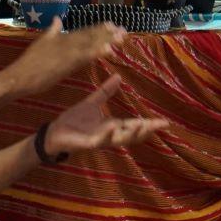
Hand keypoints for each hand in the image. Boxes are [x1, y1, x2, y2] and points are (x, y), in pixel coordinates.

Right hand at [9, 20, 125, 94]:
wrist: (19, 76)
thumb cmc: (29, 63)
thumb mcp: (41, 42)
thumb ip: (52, 30)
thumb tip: (57, 18)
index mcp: (61, 37)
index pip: (84, 31)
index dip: (99, 28)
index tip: (113, 25)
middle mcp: (66, 42)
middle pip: (90, 36)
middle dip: (108, 33)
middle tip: (124, 31)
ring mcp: (66, 52)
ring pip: (90, 44)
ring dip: (106, 40)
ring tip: (121, 37)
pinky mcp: (66, 63)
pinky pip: (85, 57)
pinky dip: (97, 52)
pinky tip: (108, 51)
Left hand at [40, 76, 170, 157]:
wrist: (54, 132)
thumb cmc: (73, 120)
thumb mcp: (92, 103)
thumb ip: (106, 92)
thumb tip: (119, 77)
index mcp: (111, 125)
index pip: (134, 125)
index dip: (150, 124)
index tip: (165, 122)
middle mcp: (109, 134)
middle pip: (133, 135)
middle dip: (147, 130)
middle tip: (160, 125)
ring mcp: (100, 140)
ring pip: (120, 140)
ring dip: (132, 134)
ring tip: (142, 125)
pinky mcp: (88, 144)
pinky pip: (100, 141)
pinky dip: (108, 134)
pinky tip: (114, 126)